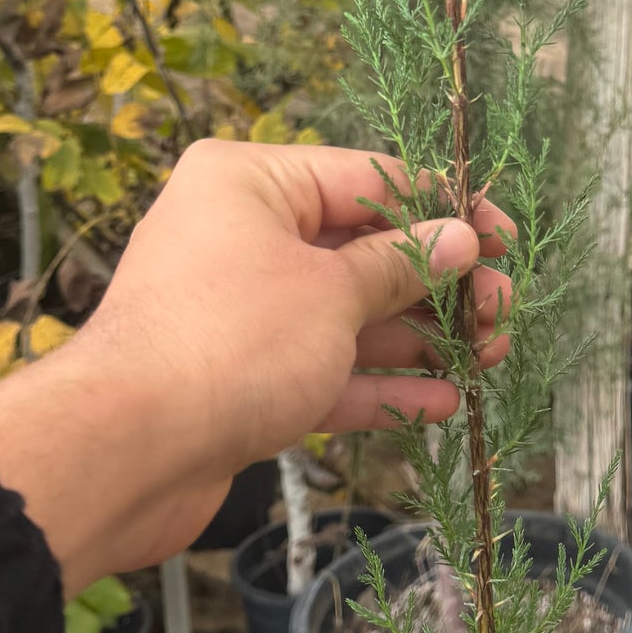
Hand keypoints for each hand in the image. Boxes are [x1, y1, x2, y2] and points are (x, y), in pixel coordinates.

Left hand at [0, 141, 512, 594]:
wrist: (126, 453)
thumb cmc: (229, 344)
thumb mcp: (333, 293)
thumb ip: (401, 266)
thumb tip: (459, 239)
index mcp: (250, 182)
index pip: (369, 178)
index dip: (445, 209)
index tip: (505, 240)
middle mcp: (240, 235)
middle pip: (362, 249)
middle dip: (438, 282)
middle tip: (500, 311)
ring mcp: (239, 310)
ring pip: (348, 313)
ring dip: (419, 336)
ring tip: (488, 357)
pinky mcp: (240, 378)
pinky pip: (324, 368)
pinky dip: (379, 381)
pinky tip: (441, 401)